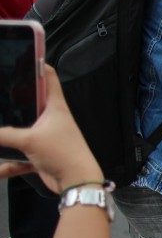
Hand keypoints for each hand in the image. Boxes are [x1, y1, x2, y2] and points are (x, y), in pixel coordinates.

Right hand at [0, 66, 102, 193]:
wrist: (77, 182)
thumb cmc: (65, 155)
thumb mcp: (29, 140)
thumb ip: (3, 135)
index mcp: (55, 106)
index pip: (47, 76)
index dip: (36, 63)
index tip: (23, 55)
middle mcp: (50, 118)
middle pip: (28, 102)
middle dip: (12, 101)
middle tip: (0, 96)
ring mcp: (45, 136)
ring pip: (19, 130)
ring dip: (6, 136)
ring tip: (0, 133)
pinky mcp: (40, 153)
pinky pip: (17, 156)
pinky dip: (7, 163)